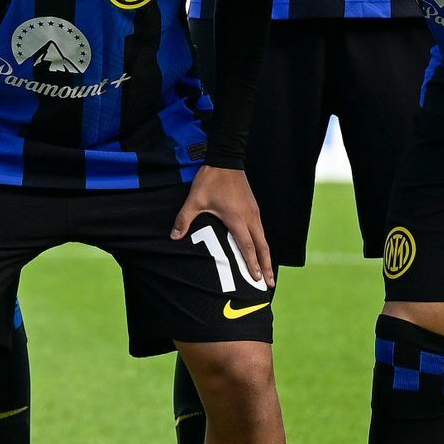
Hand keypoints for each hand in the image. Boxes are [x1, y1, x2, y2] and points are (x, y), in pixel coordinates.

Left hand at [172, 164, 273, 295]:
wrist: (226, 159)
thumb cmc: (211, 180)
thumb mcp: (195, 200)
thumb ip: (184, 219)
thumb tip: (173, 237)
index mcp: (237, 218)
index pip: (247, 247)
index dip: (252, 264)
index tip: (257, 279)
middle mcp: (250, 217)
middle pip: (262, 247)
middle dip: (266, 266)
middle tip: (269, 284)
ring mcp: (254, 212)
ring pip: (264, 239)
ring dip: (266, 256)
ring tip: (267, 271)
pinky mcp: (254, 207)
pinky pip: (261, 230)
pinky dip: (263, 244)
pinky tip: (261, 250)